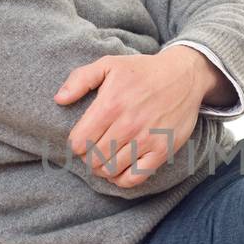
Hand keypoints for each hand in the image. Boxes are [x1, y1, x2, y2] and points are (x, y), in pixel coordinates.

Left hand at [54, 49, 207, 188]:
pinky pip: (135, 177)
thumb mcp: (109, 64)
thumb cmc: (143, 71)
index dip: (76, 144)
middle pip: (93, 159)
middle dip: (88, 158)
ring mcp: (146, 139)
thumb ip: (80, 79)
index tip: (82, 139)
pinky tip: (120, 170)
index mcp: (110, 104)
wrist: (184, 76)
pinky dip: (122, 179)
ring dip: (103, 169)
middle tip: (93, 151)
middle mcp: (127, 124)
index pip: (79, 142)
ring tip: (105, 159)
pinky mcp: (162, 151)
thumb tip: (59, 99)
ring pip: (111, 170)